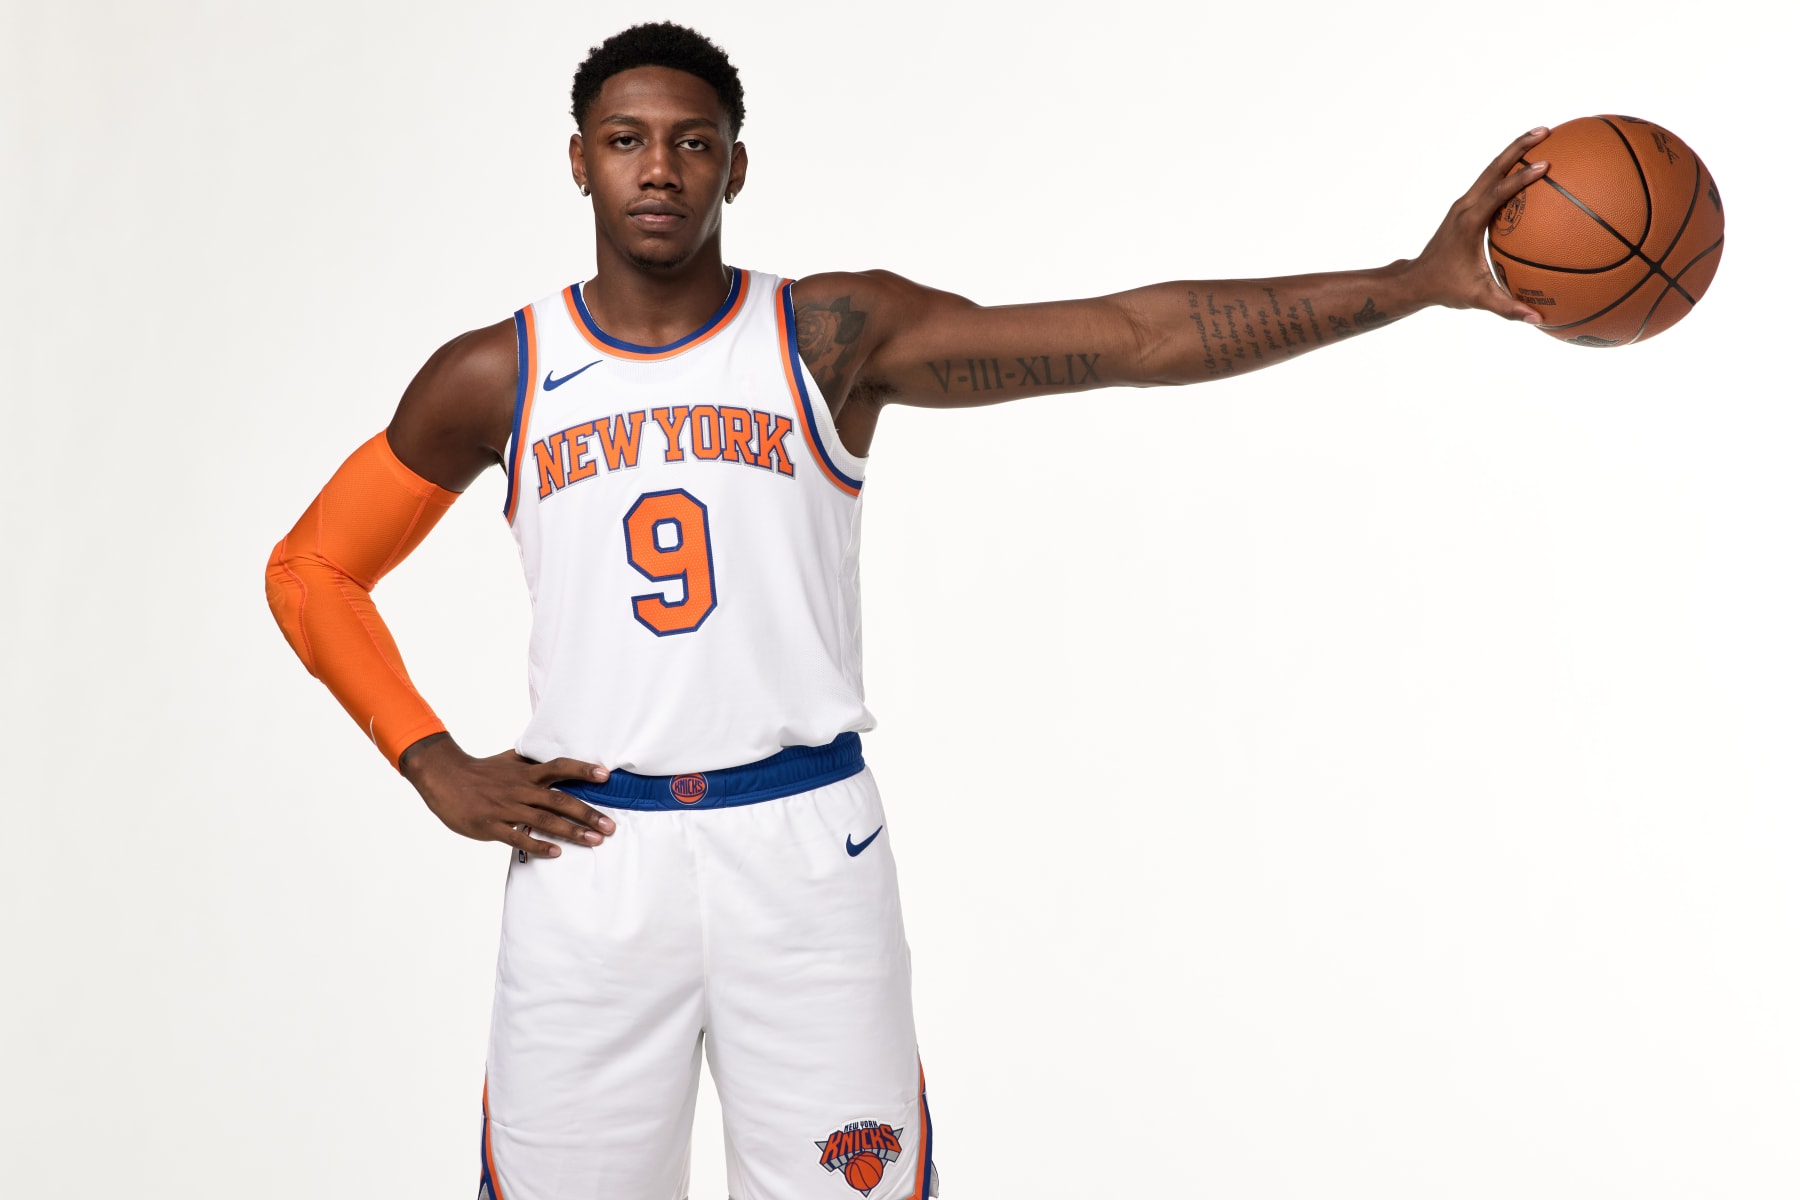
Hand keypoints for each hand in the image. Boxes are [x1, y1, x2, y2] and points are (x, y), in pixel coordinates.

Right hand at [399, 734, 615, 857]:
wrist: (444, 777)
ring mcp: (506, 807)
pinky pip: (518, 837)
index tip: (605, 775)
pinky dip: (538, 845)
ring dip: (572, 832)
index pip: (559, 767)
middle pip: (559, 800)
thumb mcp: (509, 760)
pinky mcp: (491, 825)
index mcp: (526, 772)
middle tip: (610, 826)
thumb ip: (533, 761)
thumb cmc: (481, 771)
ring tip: (594, 841)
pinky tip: (556, 852)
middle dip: (587, 813)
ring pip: (544, 820)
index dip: (582, 769)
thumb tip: (557, 757)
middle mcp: (520, 788)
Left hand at [1406, 127, 1550, 321]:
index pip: (1497, 194)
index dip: (1520, 179)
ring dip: (1514, 151)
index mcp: (1468, 224)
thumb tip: (1538, 319)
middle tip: (1546, 131)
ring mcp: (1464, 205)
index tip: (1545, 165)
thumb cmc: (1445, 288)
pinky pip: (1491, 181)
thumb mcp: (1476, 299)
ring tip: (1542, 136)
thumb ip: (1506, 307)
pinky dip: (1509, 169)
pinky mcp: (1467, 207)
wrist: (1416, 280)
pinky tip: (1529, 166)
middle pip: (1493, 168)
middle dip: (1518, 147)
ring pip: (1491, 170)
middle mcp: (1465, 207)